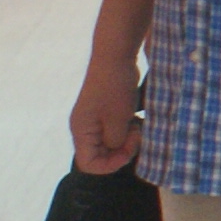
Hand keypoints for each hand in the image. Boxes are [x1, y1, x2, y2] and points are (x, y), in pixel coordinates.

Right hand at [71, 58, 142, 172]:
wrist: (116, 56)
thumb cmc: (115, 87)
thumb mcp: (118, 120)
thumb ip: (116, 142)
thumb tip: (116, 149)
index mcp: (82, 131)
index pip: (89, 164)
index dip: (110, 165)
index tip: (127, 151)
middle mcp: (85, 128)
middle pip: (101, 155)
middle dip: (122, 150)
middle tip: (136, 134)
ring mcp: (95, 120)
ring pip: (111, 143)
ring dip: (127, 140)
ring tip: (138, 125)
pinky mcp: (106, 112)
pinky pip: (116, 130)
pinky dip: (128, 130)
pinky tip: (138, 119)